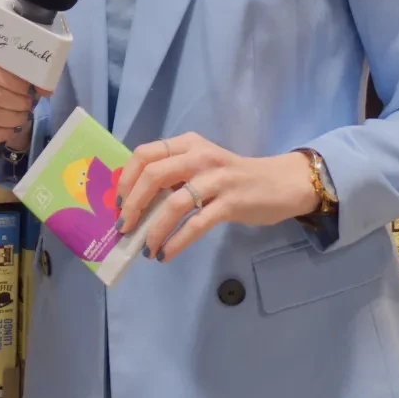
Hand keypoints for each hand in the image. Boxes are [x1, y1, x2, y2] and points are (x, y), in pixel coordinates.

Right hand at [0, 54, 38, 150]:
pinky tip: (7, 131)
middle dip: (15, 103)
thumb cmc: (11, 86)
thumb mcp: (23, 75)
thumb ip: (34, 76)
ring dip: (8, 119)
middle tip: (27, 106)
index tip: (28, 90)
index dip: (14, 81)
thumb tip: (43, 88)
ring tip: (21, 118)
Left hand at [113, 136, 318, 263]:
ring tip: (146, 248)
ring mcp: (216, 179)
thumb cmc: (233, 176)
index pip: (144, 154)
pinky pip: (196, 224)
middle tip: (124, 228)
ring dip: (153, 229)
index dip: (125, 179)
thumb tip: (135, 202)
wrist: (280, 183)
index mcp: (187, 143)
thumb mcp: (201, 165)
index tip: (117, 203)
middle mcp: (199, 155)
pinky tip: (166, 254)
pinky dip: (176, 241)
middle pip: (153, 175)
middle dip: (132, 204)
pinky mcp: (231, 203)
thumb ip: (174, 174)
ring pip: (174, 203)